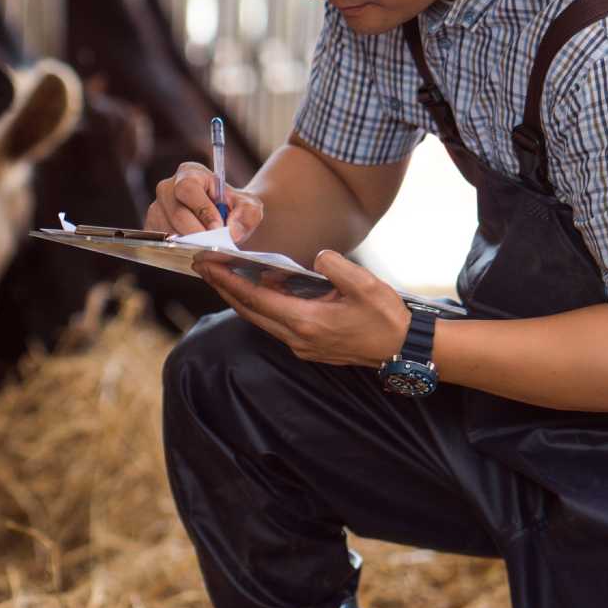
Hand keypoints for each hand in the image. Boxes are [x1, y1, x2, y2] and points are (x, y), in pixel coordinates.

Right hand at [148, 162, 264, 243]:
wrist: (225, 223)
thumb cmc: (234, 210)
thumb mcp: (250, 208)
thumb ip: (247, 216)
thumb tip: (232, 231)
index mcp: (189, 173)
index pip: (188, 188)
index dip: (202, 210)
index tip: (218, 229)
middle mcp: (167, 188)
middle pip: (176, 213)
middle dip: (197, 233)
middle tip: (214, 246)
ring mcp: (156, 209)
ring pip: (167, 231)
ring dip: (189, 245)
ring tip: (208, 249)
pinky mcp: (151, 229)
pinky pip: (162, 243)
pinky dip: (179, 251)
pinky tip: (195, 252)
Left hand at [195, 248, 411, 368]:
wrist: (403, 349)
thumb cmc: (386, 317)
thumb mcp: (365, 284)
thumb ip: (335, 267)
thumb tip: (316, 258)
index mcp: (306, 321)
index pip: (254, 298)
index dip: (227, 280)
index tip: (206, 264)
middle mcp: (297, 337)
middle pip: (249, 310)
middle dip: (224, 287)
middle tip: (204, 265)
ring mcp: (301, 345)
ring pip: (260, 318)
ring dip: (241, 297)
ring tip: (225, 274)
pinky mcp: (308, 346)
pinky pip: (275, 323)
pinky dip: (262, 304)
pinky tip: (261, 288)